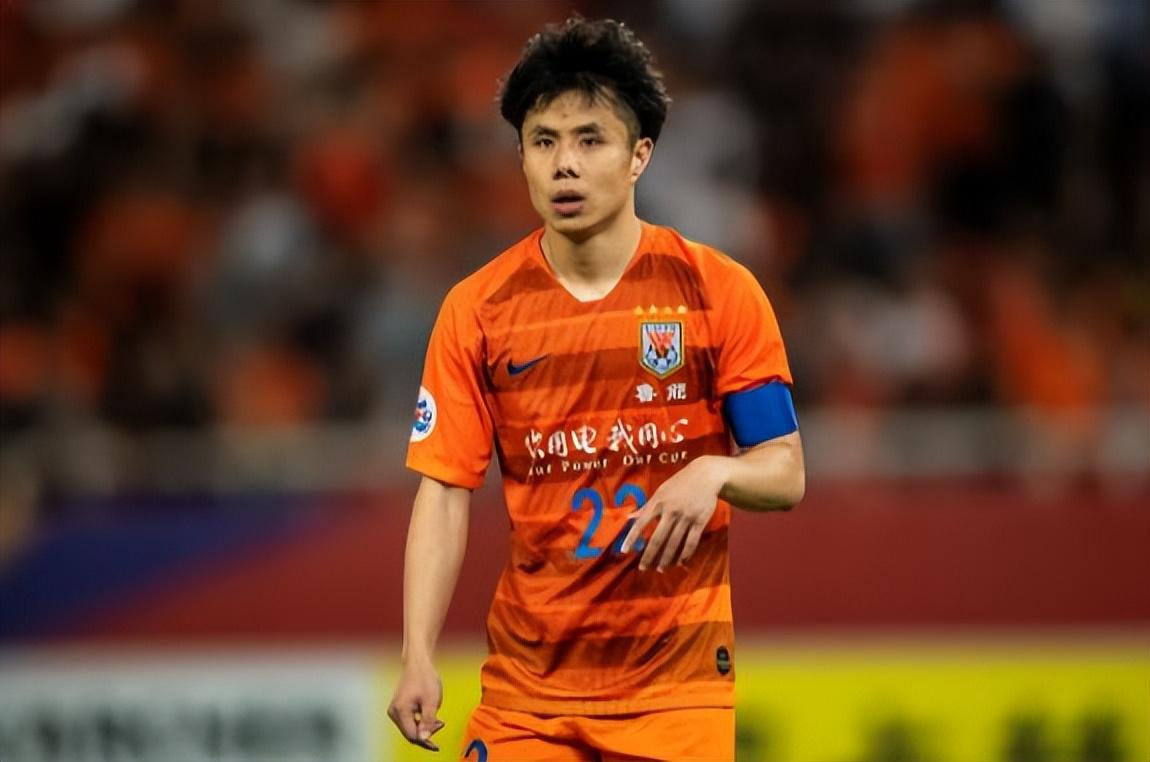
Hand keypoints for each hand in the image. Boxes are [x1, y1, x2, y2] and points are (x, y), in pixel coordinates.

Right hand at [387, 658, 445, 750]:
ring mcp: (395, 710)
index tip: (437, 744)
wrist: (418, 663)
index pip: (412, 736)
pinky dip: (419, 722)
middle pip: (410, 733)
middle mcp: (394, 712)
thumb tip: (424, 738)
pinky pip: (408, 721)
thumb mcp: (431, 701)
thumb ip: (428, 721)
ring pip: (409, 728)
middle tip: (440, 724)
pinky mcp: (398, 708)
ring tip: (437, 719)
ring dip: (423, 727)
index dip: (425, 741)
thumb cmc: (424, 678)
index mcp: (400, 711)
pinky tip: (429, 716)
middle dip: (425, 733)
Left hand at [620, 455, 727, 570]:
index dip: (632, 537)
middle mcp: (670, 510)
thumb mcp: (661, 491)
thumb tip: (629, 517)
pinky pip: (691, 542)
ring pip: (674, 543)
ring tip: (660, 569)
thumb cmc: (680, 483)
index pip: (641, 523)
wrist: (706, 475)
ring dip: (666, 559)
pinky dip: (685, 554)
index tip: (624, 550)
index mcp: (658, 502)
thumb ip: (646, 507)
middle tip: (643, 569)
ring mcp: (686, 516)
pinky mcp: (700, 521)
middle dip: (649, 555)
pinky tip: (680, 563)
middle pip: (658, 538)